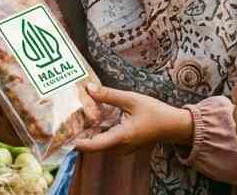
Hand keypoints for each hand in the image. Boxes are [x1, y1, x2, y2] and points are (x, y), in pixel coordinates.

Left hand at [73, 84, 193, 154]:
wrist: (173, 126)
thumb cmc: (155, 112)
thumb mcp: (131, 99)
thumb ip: (109, 95)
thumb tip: (89, 88)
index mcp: (120, 138)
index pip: (92, 146)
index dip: (76, 142)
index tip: (63, 133)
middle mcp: (119, 148)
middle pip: (92, 146)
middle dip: (80, 134)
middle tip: (68, 119)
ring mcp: (122, 149)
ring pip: (99, 145)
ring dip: (89, 134)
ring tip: (78, 117)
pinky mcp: (124, 146)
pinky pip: (106, 142)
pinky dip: (98, 133)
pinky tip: (94, 120)